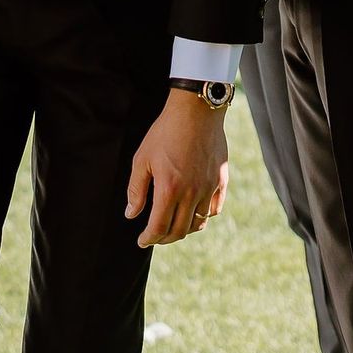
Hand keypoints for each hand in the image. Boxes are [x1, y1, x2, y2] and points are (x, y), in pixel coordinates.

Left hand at [126, 91, 230, 247]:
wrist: (196, 111)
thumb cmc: (165, 132)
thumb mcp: (142, 159)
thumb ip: (136, 190)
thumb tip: (131, 214)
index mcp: (169, 190)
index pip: (159, 227)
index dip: (148, 238)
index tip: (142, 240)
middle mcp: (191, 194)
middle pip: (179, 231)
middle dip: (164, 239)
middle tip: (154, 237)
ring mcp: (208, 188)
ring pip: (198, 223)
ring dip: (183, 230)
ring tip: (172, 226)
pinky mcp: (220, 181)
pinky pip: (214, 209)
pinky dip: (203, 217)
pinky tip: (193, 213)